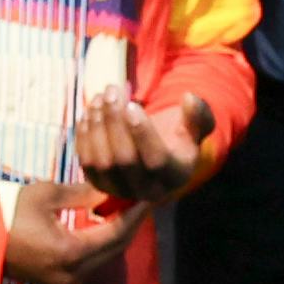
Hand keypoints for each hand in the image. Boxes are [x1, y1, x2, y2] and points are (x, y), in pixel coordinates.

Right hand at [0, 183, 137, 283]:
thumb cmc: (5, 210)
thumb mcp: (46, 195)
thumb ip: (83, 195)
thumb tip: (109, 191)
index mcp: (70, 253)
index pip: (115, 233)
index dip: (134, 214)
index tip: (147, 195)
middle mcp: (71, 274)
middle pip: (114, 251)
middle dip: (129, 226)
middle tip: (139, 202)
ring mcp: (62, 281)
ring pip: (102, 259)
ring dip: (115, 237)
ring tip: (124, 211)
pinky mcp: (54, 280)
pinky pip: (87, 263)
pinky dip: (98, 245)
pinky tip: (101, 226)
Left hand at [70, 88, 218, 199]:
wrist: (156, 152)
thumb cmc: (177, 136)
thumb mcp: (195, 125)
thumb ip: (199, 114)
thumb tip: (190, 98)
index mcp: (175, 176)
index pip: (156, 160)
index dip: (142, 133)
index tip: (132, 105)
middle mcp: (147, 191)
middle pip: (124, 161)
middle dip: (114, 122)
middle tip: (111, 91)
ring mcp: (120, 190)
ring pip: (101, 162)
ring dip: (96, 126)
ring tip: (100, 97)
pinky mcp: (99, 184)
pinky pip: (86, 163)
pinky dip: (84, 135)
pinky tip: (90, 111)